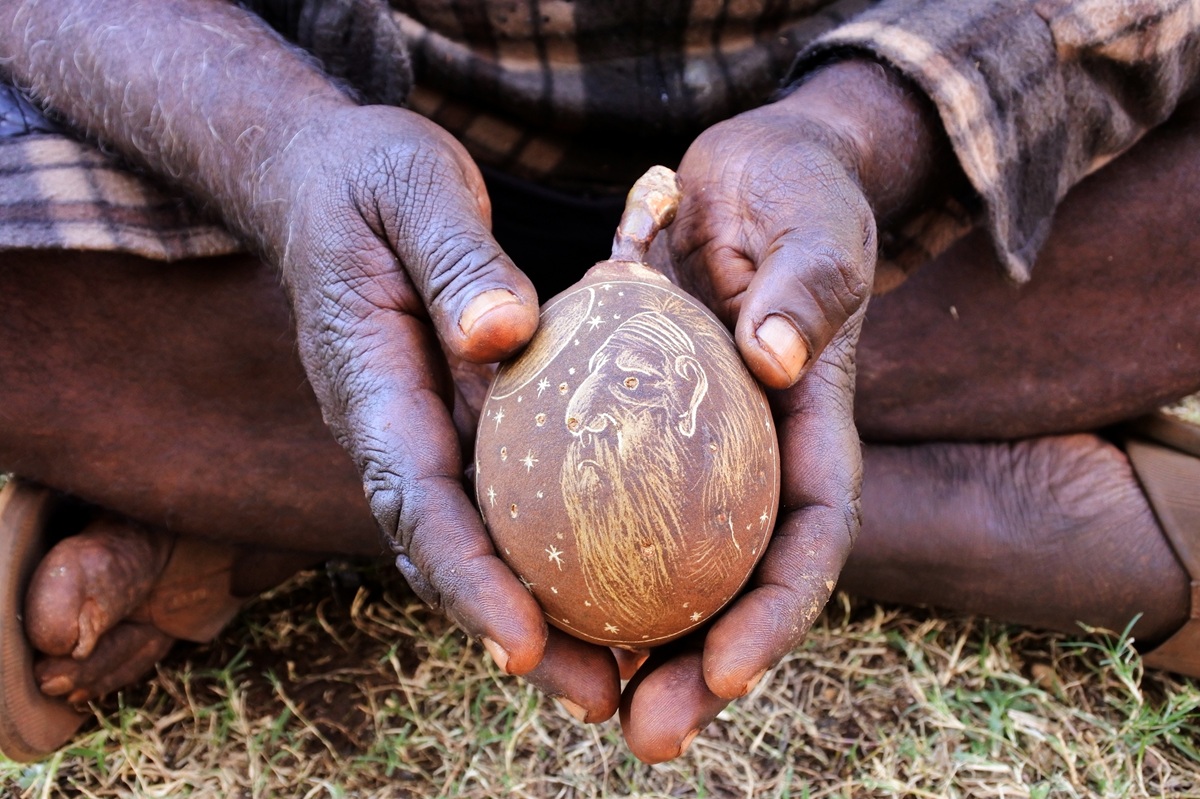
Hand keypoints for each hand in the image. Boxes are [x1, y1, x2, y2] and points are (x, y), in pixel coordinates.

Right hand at [270, 105, 624, 714]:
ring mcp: (421, 431)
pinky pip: (504, 497)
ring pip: (479, 541)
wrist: (323, 180)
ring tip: (624, 672)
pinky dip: (552, 549)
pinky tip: (622, 578)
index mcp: (371, 385)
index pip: (415, 499)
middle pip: (451, 553)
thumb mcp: (413, 188)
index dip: (467, 578)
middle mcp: (391, 429)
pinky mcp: (456, 422)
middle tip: (600, 696)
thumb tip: (504, 334)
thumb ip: (454, 260)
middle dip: (519, 633)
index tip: (523, 644)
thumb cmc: (368, 177)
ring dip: (543, 613)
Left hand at [619, 60, 948, 760]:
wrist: (749, 175)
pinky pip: (610, 502)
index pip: (811, 534)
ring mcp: (702, 449)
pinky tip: (533, 600)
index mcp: (814, 425)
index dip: (779, 611)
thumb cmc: (795, 192)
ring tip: (586, 704)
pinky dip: (584, 557)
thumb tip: (776, 356)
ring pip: (672, 562)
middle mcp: (759, 456)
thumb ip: (807, 285)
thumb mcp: (813, 221)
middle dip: (703, 670)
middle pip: (739, 581)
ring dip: (638, 642)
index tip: (730, 672)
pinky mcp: (644, 427)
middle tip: (649, 736)